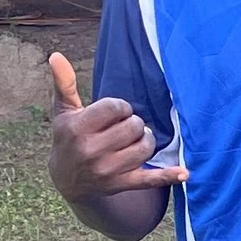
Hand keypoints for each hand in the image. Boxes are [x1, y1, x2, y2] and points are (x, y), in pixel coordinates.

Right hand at [46, 51, 185, 201]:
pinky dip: (167, 176)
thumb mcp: (64, 112)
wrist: (67, 181)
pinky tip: (184, 173)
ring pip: (144, 147)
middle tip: (124, 128)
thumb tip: (56, 56)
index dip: (120, 107)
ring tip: (135, 139)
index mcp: (78, 129)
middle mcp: (91, 151)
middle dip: (133, 123)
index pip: (116, 107)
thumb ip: (64, 83)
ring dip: (145, 140)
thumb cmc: (68, 138)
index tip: (114, 113)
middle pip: (133, 126)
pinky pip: (149, 180)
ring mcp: (107, 170)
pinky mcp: (121, 184)